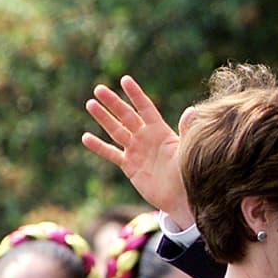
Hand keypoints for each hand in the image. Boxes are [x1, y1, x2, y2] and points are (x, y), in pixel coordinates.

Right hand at [82, 75, 194, 223]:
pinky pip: (111, 154)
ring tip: (90, 104)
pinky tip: (86, 137)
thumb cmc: (188, 173)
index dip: (136, 95)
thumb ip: (185, 130)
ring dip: (103, 118)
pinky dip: (99, 146)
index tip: (124, 80)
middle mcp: (146, 138)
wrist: (182, 197)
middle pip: (127, 116)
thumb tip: (192, 110)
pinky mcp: (129, 166)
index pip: (146, 108)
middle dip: (114, 103)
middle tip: (99, 89)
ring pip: (116, 131)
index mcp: (161, 131)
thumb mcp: (186, 151)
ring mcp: (136, 151)